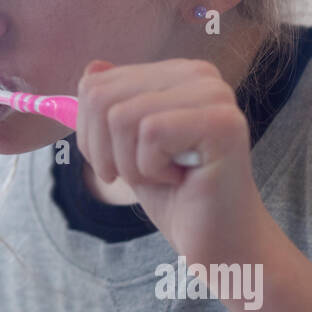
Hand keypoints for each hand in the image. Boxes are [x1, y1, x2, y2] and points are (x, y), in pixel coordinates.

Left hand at [75, 57, 270, 264]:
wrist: (219, 244)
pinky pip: (151, 133)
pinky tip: (182, 178)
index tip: (116, 162)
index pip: (95, 84)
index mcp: (176, 73)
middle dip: (103, 150)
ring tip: (164, 176)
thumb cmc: (175, 196)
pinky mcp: (222, 122)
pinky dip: (152, 169)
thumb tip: (92, 67)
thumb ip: (110, 106)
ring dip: (130, 163)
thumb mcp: (126, 148)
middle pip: (102, 97)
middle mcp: (199, 74)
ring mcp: (215, 95)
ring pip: (122, 116)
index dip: (89, 133)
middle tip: (138, 176)